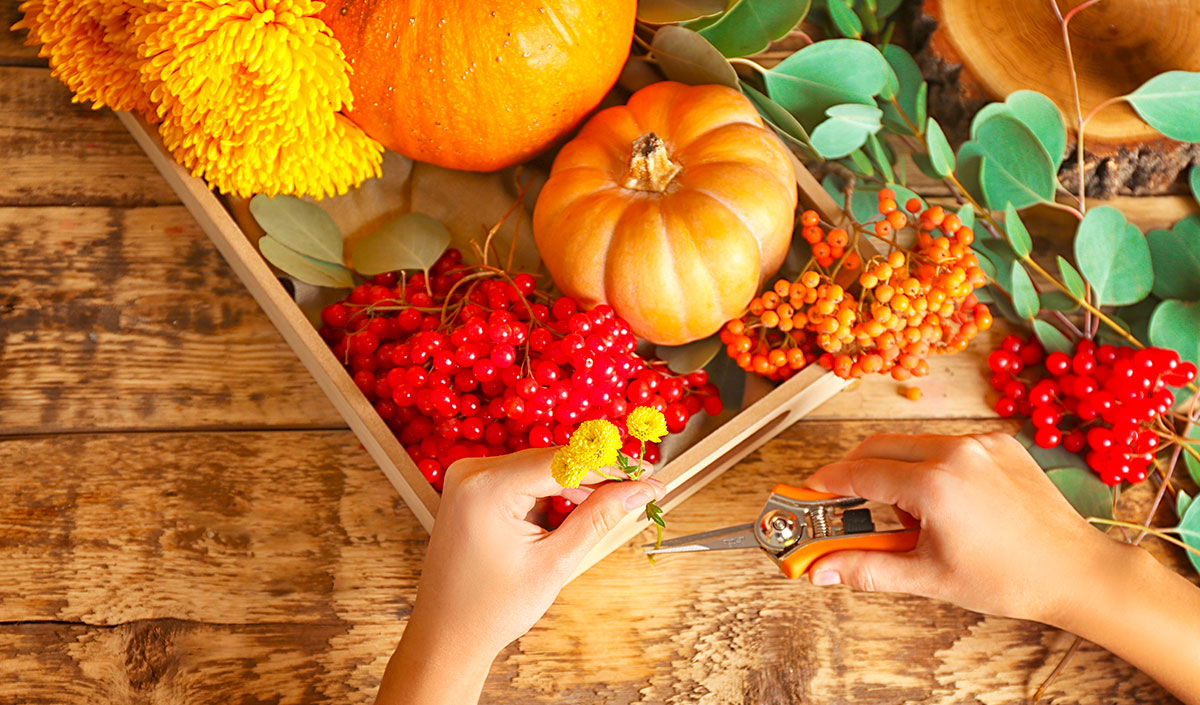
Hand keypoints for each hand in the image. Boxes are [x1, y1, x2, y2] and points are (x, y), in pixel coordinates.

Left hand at [376, 447, 664, 704]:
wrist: (446, 634)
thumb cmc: (494, 608)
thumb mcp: (555, 562)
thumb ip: (599, 517)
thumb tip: (639, 489)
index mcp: (487, 487)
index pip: (564, 460)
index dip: (611, 466)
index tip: (648, 475)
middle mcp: (472, 472)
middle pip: (551, 460)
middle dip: (597, 475)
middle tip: (641, 489)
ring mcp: (468, 478)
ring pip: (540, 467)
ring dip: (577, 483)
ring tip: (615, 503)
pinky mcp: (472, 489)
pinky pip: (523, 478)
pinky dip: (552, 491)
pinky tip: (579, 508)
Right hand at [803, 432, 1199, 703]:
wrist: (1076, 571)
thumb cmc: (1011, 578)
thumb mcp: (928, 577)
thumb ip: (866, 568)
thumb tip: (820, 570)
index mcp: (935, 485)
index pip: (860, 472)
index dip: (827, 482)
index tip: (808, 490)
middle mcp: (956, 452)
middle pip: (879, 447)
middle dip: (855, 471)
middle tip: (843, 502)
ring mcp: (981, 443)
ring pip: (913, 443)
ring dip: (896, 470)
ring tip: (910, 517)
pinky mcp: (1000, 442)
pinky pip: (947, 444)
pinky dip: (931, 465)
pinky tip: (944, 503)